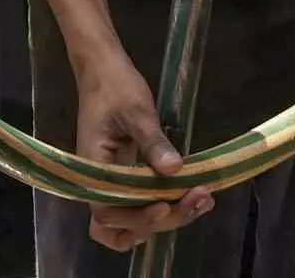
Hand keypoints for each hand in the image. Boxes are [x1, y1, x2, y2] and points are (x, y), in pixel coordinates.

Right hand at [73, 52, 213, 248]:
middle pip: (124, 224)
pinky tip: (189, 196)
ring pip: (132, 220)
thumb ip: (152, 142)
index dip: (138, 218)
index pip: (109, 213)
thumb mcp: (136, 111)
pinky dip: (162, 208)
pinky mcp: (125, 177)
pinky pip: (139, 204)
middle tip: (200, 198)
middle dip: (163, 219)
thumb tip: (174, 169)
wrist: (103, 70)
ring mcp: (112, 183)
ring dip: (165, 220)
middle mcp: (99, 184)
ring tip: (202, 201)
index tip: (166, 206)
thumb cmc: (114, 87)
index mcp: (93, 170)